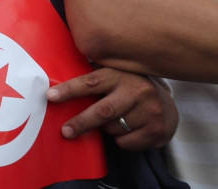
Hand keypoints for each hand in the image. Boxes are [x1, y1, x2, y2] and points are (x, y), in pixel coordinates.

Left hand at [48, 68, 177, 150]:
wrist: (167, 105)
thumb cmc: (129, 89)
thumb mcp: (115, 76)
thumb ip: (93, 80)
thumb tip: (55, 91)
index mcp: (120, 74)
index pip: (90, 82)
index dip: (69, 90)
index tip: (50, 96)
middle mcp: (137, 90)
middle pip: (103, 111)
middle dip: (81, 122)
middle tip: (65, 131)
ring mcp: (150, 111)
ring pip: (113, 128)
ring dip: (106, 129)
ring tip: (114, 121)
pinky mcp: (156, 130)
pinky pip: (125, 142)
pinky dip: (120, 140)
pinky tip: (128, 130)